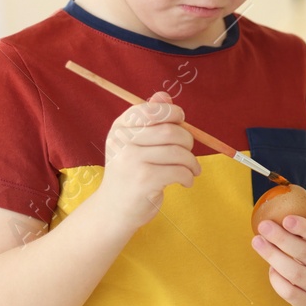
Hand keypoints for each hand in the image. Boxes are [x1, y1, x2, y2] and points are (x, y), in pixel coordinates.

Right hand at [92, 92, 200, 233]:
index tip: (181, 121)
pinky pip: (180, 171)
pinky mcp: (145, 180)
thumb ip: (150, 119)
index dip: (173, 113)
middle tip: (189, 153)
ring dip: (192, 163)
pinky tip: (185, 181)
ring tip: (192, 170)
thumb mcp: (134, 143)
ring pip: (179, 152)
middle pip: (171, 131)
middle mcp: (123, 141)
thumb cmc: (130, 173)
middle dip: (188, 141)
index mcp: (120, 127)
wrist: (114, 209)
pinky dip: (189, 177)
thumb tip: (165, 95)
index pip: (152, 110)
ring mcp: (132, 160)